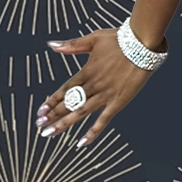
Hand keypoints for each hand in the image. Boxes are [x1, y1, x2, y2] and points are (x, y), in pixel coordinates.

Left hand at [35, 30, 153, 145]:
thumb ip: (72, 45)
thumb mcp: (94, 39)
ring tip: (49, 133)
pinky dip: (92, 132)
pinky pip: (103, 120)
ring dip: (63, 123)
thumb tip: (51, 44)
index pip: (64, 90)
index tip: (40, 111)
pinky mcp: (118, 101)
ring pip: (80, 113)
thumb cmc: (120, 40)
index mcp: (86, 72)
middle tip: (40, 126)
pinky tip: (81, 143)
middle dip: (53, 115)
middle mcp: (92, 85)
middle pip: (68, 103)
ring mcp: (104, 95)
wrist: (142, 44)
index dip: (51, 101)